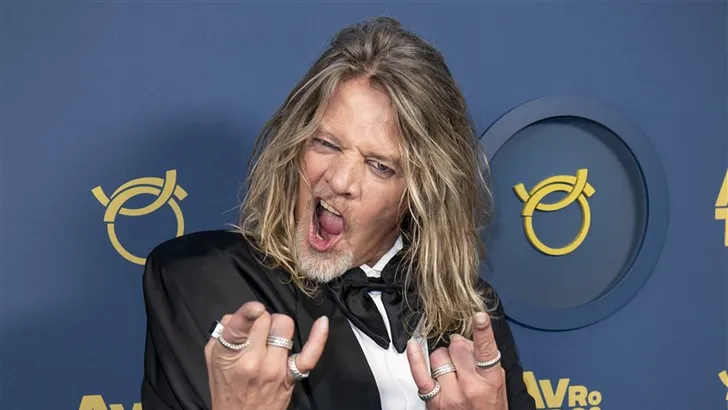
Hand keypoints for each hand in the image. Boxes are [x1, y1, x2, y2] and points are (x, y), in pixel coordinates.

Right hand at [204, 301, 328, 409]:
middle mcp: (253, 360)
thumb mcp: (213, 357)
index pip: (241, 326)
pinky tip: (322, 322)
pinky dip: (318, 337)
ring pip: (285, 326)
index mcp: (229, 354)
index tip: (256, 308)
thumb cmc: (225, 386)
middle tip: (256, 331)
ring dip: (278, 325)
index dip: (249, 312)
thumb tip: (242, 314)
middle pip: (265, 319)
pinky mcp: (292, 375)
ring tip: (271, 336)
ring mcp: (275, 368)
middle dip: (261, 319)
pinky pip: (310, 353)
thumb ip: (225, 331)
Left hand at [407, 312, 506, 409]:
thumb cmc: (488, 409)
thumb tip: (465, 341)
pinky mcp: (433, 400)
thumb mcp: (497, 386)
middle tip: (462, 359)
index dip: (483, 332)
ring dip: (443, 358)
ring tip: (451, 371)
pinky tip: (413, 346)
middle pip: (457, 347)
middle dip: (458, 347)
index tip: (479, 317)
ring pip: (438, 355)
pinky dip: (415, 357)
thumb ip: (484, 362)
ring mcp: (450, 393)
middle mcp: (470, 386)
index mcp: (490, 381)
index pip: (486, 351)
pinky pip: (420, 373)